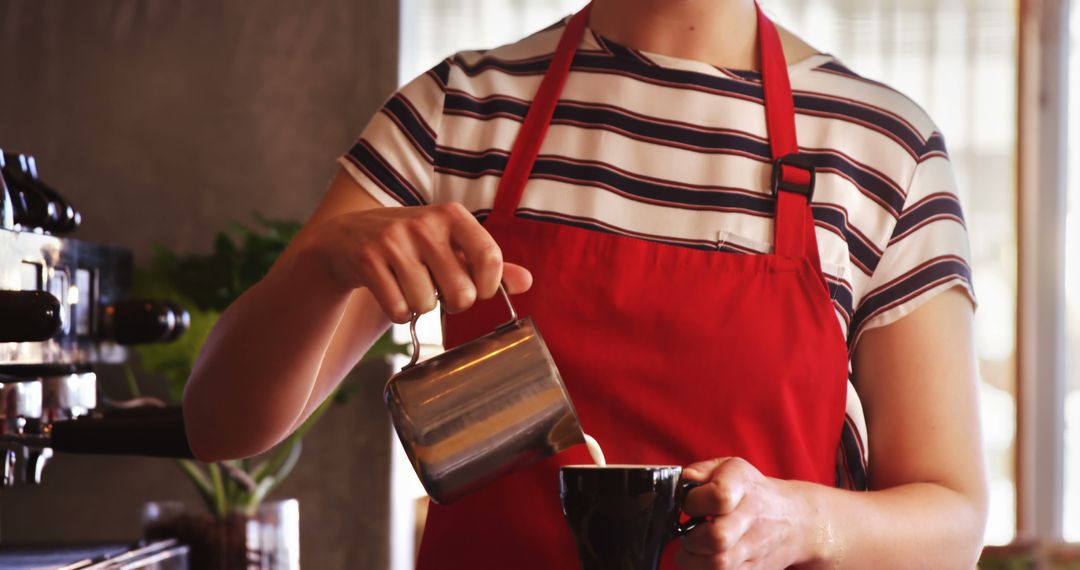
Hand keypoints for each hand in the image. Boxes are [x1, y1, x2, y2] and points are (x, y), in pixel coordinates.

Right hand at [303, 202, 531, 322]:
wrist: (347, 237)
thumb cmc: (411, 244)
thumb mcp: (450, 243)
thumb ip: (488, 262)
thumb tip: (527, 282)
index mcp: (452, 215)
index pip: (490, 257)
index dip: (490, 285)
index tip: (481, 290)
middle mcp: (424, 223)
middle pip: (461, 292)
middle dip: (454, 302)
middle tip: (440, 290)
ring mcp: (393, 240)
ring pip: (426, 304)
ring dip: (420, 307)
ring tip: (410, 286)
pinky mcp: (368, 260)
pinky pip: (398, 310)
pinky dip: (398, 312)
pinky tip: (391, 292)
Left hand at [678, 457, 814, 569]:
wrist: (793, 520)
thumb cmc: (751, 492)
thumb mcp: (730, 469)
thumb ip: (702, 471)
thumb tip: (685, 479)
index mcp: (743, 485)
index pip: (718, 496)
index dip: (695, 503)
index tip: (691, 505)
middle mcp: (753, 517)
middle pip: (718, 538)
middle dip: (692, 539)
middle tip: (689, 534)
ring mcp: (756, 547)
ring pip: (719, 565)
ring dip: (695, 561)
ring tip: (695, 550)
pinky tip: (706, 560)